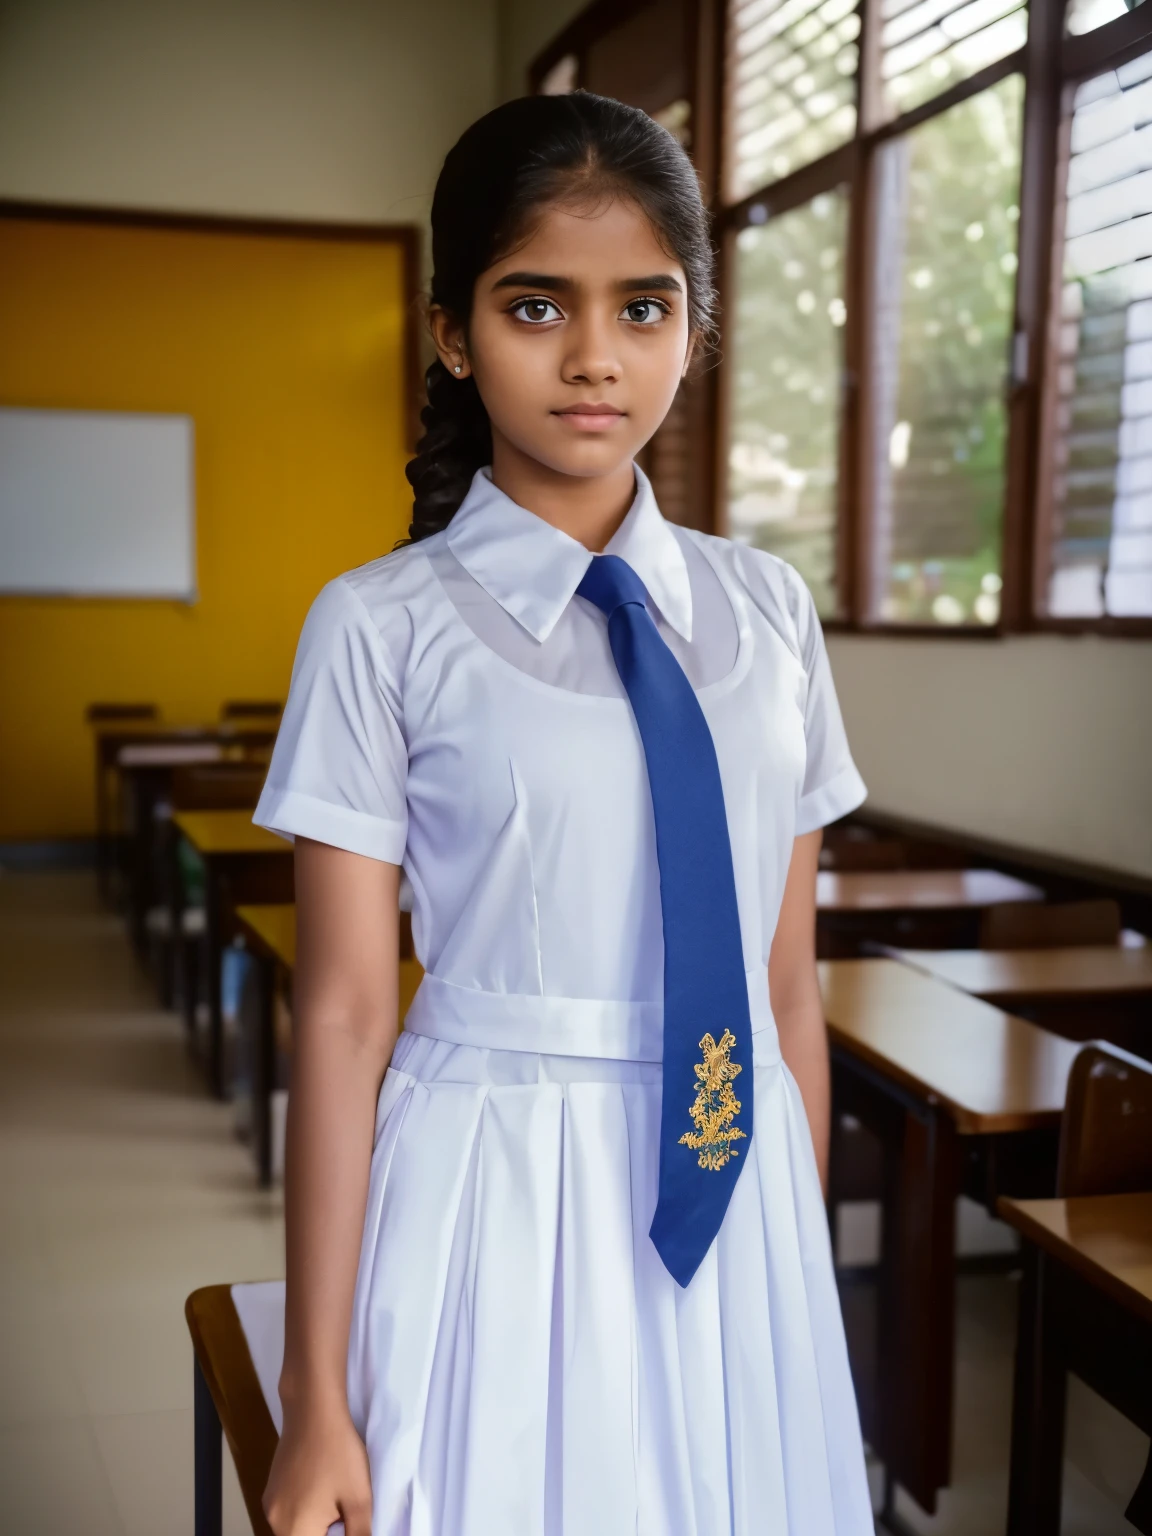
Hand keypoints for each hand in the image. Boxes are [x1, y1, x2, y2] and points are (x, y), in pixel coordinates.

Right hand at [263, 1402, 371, 1535]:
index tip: (349, 1519)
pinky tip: (322, 1488)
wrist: (313, 1410)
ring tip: (337, 1498)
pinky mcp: (271, 1489)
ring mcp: (270, 1505)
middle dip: (328, 1531)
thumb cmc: (339, 1454)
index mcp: (295, 1531)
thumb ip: (359, 1534)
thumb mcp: (359, 1499)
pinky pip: (289, 1512)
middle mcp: (275, 1522)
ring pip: (296, 1528)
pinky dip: (306, 1510)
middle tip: (346, 1510)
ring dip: (317, 1524)